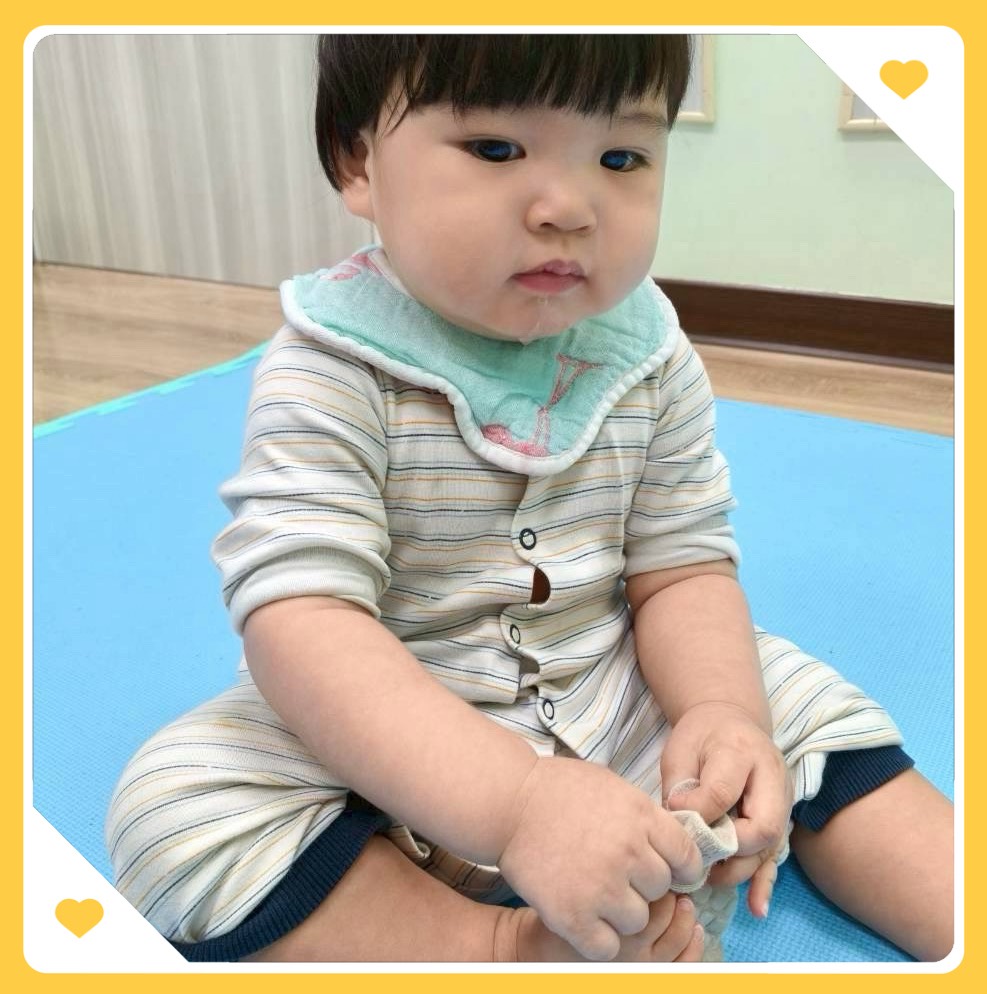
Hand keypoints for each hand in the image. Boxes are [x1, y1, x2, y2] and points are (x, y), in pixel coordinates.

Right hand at [497, 755, 703, 960]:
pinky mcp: (573, 915)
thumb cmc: (559, 790)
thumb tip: (673, 847)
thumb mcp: (613, 788)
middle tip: (616, 874)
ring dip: (620, 912)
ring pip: (638, 920)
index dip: (679, 868)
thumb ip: (646, 818)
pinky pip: (607, 946)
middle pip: (662, 890)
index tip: (667, 871)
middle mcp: (628, 852)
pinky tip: (584, 915)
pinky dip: (597, 937)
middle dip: (642, 885)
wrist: (508, 801)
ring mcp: (601, 886)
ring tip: (596, 892)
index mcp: (641, 817)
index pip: (687, 858)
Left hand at [661, 701, 792, 916]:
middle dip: (729, 850)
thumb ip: (680, 784)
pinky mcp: (782, 819)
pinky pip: (776, 856)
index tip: (674, 815)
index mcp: (740, 751)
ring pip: (769, 848)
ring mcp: (783, 801)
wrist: (730, 721)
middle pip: (761, 827)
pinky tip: (755, 908)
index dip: (697, 812)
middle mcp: (771, 777)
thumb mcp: (681, 749)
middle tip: (697, 856)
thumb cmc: (701, 735)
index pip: (722, 792)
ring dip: (738, 869)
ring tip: (707, 878)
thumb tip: (680, 824)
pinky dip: (764, 883)